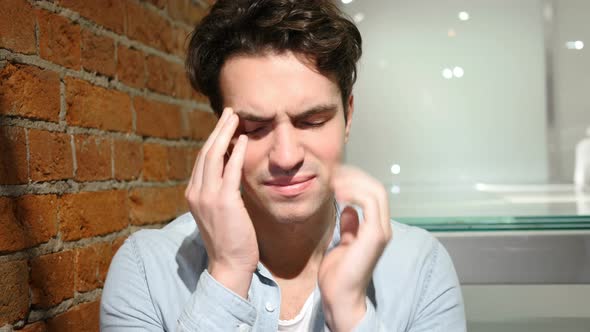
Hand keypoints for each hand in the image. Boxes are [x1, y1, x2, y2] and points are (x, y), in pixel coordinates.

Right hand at [185, 107, 257, 297]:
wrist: (229, 264)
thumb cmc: (230, 239)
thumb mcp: (219, 211)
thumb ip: (220, 191)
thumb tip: (232, 171)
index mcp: (193, 194)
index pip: (203, 160)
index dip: (214, 139)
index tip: (225, 125)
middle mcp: (196, 192)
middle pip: (206, 152)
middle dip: (218, 129)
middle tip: (229, 112)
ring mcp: (207, 197)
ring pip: (213, 156)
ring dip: (225, 133)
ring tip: (236, 117)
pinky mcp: (224, 202)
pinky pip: (229, 171)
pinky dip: (236, 152)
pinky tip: (243, 139)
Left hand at [319, 166, 391, 330]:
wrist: (340, 296)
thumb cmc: (339, 274)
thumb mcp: (343, 243)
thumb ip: (350, 227)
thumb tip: (348, 209)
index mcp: (376, 228)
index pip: (373, 194)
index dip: (355, 180)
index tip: (334, 176)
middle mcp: (382, 228)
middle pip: (376, 188)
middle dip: (354, 175)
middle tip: (333, 172)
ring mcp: (381, 232)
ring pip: (376, 192)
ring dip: (353, 181)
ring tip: (333, 180)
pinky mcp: (375, 236)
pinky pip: (370, 204)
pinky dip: (355, 192)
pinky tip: (338, 193)